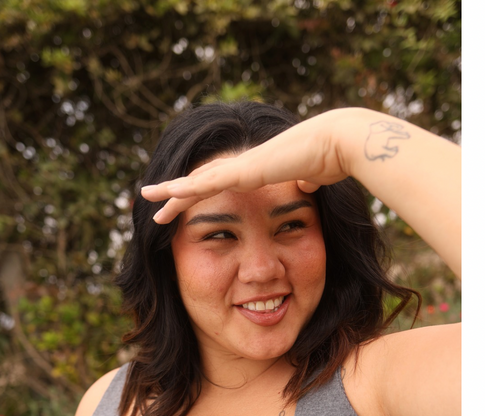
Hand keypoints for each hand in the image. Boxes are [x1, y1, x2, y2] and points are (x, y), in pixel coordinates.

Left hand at [140, 109, 354, 223]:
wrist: (338, 143)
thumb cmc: (331, 160)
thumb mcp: (311, 179)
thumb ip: (303, 183)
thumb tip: (304, 186)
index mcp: (257, 170)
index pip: (220, 184)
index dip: (200, 194)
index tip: (185, 203)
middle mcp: (243, 166)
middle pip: (201, 181)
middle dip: (176, 193)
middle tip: (152, 201)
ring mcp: (241, 167)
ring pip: (197, 180)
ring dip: (171, 190)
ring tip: (146, 196)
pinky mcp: (244, 171)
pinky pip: (208, 183)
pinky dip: (186, 188)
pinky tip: (167, 193)